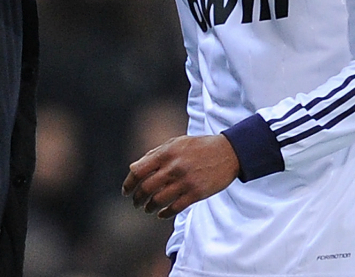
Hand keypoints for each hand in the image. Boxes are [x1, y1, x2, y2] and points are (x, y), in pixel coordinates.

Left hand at [122, 134, 239, 218]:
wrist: (228, 152)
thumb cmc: (199, 146)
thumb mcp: (177, 142)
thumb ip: (155, 153)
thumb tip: (134, 167)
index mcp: (167, 153)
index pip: (138, 170)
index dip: (128, 183)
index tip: (126, 191)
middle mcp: (174, 167)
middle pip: (146, 188)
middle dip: (137, 198)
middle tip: (135, 203)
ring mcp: (185, 181)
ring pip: (158, 200)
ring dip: (149, 207)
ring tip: (147, 209)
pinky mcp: (196, 193)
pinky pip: (175, 208)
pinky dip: (164, 213)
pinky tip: (161, 214)